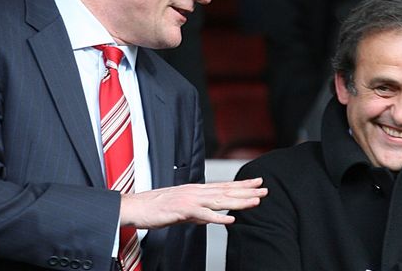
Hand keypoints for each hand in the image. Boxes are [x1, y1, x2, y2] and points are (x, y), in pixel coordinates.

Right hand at [119, 177, 266, 227]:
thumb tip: (211, 217)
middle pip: (226, 191)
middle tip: (265, 189)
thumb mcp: (181, 210)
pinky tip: (231, 219)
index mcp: (196, 190)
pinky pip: (203, 215)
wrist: (135, 207)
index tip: (257, 183)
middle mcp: (196, 191)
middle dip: (247, 190)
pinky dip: (218, 217)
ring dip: (239, 201)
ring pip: (220, 200)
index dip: (242, 184)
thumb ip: (198, 213)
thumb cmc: (156, 208)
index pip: (224, 186)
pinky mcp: (182, 210)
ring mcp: (190, 199)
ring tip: (256, 201)